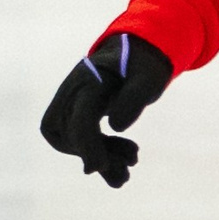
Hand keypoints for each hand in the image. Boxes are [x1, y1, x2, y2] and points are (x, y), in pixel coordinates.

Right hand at [39, 32, 172, 187]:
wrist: (135, 52)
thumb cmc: (143, 65)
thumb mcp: (149, 77)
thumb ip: (134, 99)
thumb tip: (116, 126)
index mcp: (88, 80)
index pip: (78, 119)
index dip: (86, 145)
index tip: (98, 167)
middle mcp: (72, 92)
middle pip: (71, 134)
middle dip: (98, 154)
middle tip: (132, 163)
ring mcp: (69, 102)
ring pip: (70, 141)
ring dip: (100, 158)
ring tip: (132, 162)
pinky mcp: (75, 114)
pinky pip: (76, 140)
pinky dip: (98, 153)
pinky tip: (123, 159)